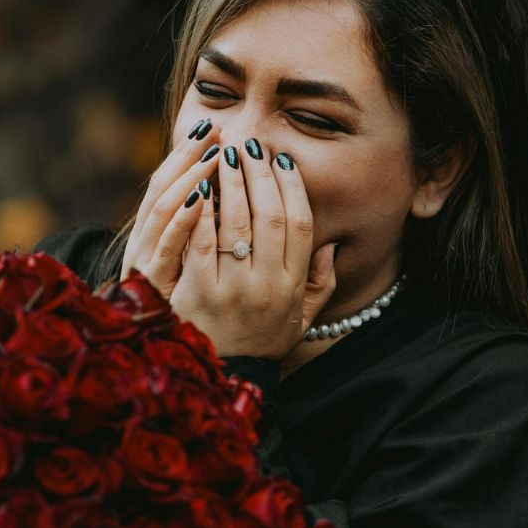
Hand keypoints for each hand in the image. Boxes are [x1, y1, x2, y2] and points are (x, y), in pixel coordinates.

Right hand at [121, 118, 222, 296]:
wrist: (154, 352)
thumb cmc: (177, 308)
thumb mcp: (179, 266)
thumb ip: (194, 232)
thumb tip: (213, 189)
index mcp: (152, 236)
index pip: (165, 183)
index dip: (184, 155)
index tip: (209, 127)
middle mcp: (143, 243)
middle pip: (161, 186)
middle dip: (187, 156)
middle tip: (210, 127)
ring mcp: (146, 261)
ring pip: (161, 207)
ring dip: (186, 176)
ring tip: (210, 150)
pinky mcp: (153, 282)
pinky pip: (169, 244)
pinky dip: (183, 219)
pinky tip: (202, 196)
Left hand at [169, 139, 336, 359]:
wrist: (220, 379)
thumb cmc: (259, 343)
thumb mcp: (300, 320)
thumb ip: (320, 284)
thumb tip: (329, 244)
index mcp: (293, 287)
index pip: (301, 226)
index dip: (293, 189)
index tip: (282, 162)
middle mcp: (267, 286)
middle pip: (269, 217)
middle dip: (259, 177)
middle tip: (250, 147)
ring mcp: (232, 289)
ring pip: (236, 224)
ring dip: (230, 184)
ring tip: (224, 155)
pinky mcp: (198, 293)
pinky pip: (200, 243)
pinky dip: (200, 213)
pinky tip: (197, 188)